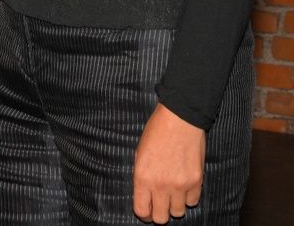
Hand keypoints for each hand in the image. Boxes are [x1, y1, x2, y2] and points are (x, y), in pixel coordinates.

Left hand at [132, 103, 204, 222]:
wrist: (179, 120)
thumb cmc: (156, 134)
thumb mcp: (139, 154)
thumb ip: (141, 178)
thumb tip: (145, 196)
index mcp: (143, 178)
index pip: (142, 211)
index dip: (143, 214)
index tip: (146, 211)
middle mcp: (161, 185)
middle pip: (161, 218)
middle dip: (158, 214)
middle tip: (159, 205)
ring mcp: (181, 185)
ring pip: (178, 212)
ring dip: (174, 205)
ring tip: (172, 193)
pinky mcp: (197, 182)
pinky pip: (193, 202)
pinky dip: (188, 198)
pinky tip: (183, 186)